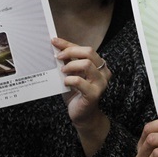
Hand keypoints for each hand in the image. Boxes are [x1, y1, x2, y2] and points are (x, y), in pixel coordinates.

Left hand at [53, 37, 110, 156]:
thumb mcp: (71, 74)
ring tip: (62, 71)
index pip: (84, 49)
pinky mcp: (94, 94)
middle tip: (57, 57)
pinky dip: (70, 80)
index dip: (68, 44)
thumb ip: (68, 61)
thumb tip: (56, 46)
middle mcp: (103, 72)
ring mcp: (101, 83)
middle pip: (89, 52)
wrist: (82, 115)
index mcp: (99, 65)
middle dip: (70, 52)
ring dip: (71, 66)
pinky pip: (80, 81)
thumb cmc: (76, 93)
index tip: (54, 41)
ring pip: (87, 64)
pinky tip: (65, 83)